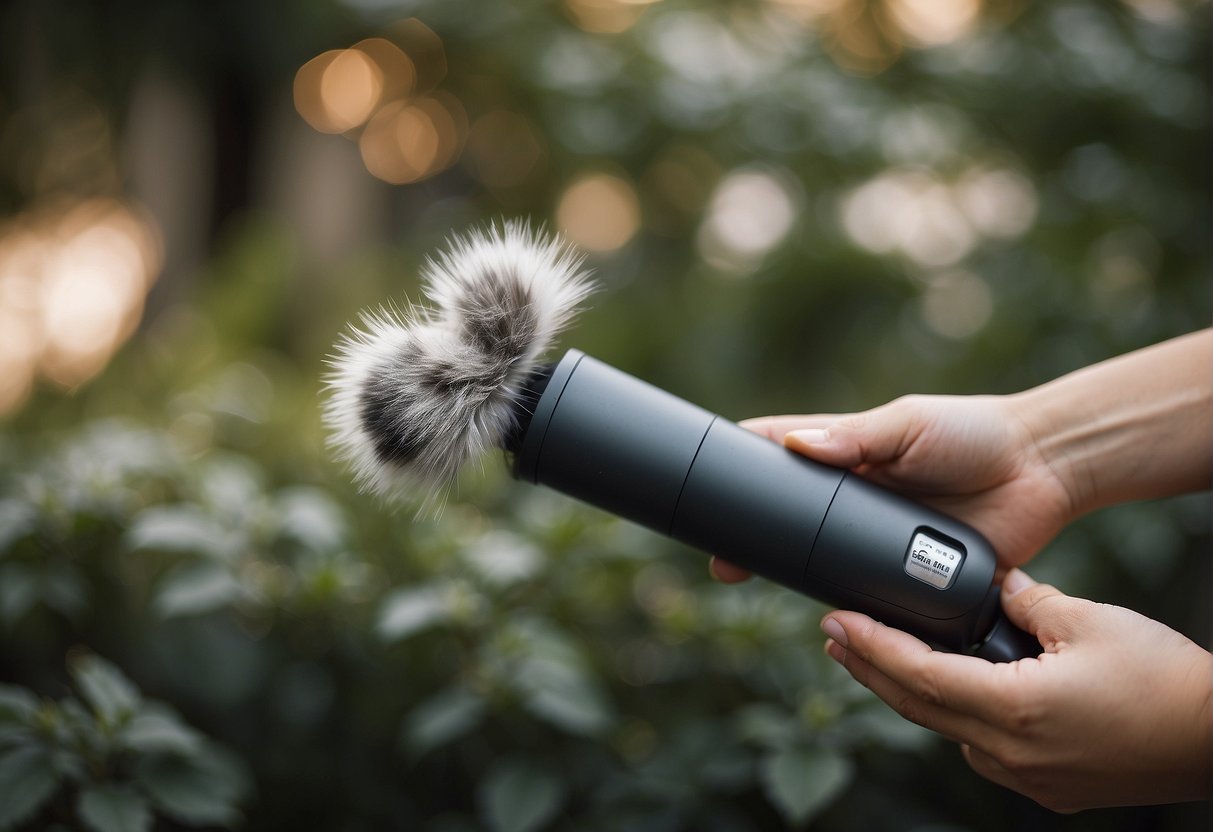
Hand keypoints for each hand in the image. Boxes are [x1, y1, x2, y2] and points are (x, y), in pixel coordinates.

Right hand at [710, 395, 1076, 581]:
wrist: (1043, 469)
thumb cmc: (972, 433)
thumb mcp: (909, 425)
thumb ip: (858, 437)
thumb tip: (797, 444)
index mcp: (847, 457)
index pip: (780, 461)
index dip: (741, 473)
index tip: (705, 488)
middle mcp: (856, 501)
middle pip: (791, 523)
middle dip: (753, 540)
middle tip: (722, 564)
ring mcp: (880, 540)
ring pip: (826, 565)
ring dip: (795, 577)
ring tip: (759, 590)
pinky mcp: (912, 575)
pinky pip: (874, 596)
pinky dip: (850, 606)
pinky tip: (827, 616)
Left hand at [820, 569, 1212, 811]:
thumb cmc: (1165, 680)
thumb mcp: (1090, 620)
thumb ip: (1028, 600)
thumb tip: (996, 585)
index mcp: (1014, 709)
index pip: (919, 675)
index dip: (872, 647)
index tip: (836, 621)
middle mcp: (1010, 753)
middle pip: (918, 708)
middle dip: (870, 669)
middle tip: (835, 636)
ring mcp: (1029, 778)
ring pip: (947, 731)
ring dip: (910, 694)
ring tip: (878, 657)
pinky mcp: (1050, 787)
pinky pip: (982, 749)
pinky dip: (953, 716)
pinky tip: (949, 692)